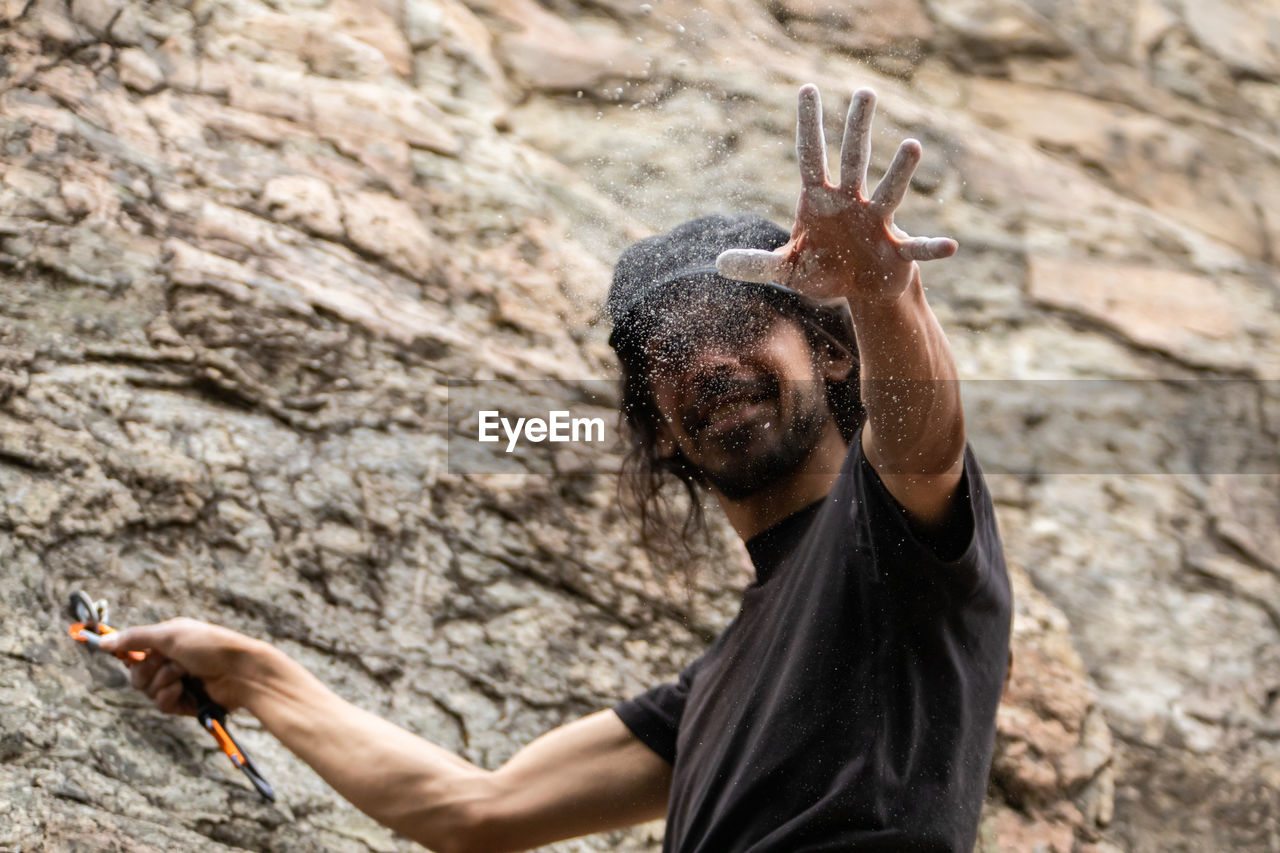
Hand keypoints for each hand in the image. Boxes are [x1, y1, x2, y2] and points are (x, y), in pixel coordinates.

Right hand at [99, 618, 261, 715]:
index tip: (114, 653)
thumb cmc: (210, 646)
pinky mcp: (185, 702)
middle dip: (147, 671)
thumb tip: (103, 642)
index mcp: (169, 641)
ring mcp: (178, 682)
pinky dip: (168, 697)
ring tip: (182, 675)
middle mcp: (171, 661)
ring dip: (161, 682)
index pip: (135, 650)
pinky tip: (182, 689)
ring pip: (147, 691)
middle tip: (166, 663)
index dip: (126, 654)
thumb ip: (135, 638)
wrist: (241, 671)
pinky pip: (161, 704)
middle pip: (136, 674)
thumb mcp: (171, 635)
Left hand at [717, 85, 956, 303]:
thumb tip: (719, 263)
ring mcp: (877, 223)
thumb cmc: (824, 270)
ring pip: (888, 192)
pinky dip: (932, 248)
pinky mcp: (897, 251)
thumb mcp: (787, 269)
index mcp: (821, 201)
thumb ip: (757, 265)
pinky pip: (916, 248)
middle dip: (858, 129)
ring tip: (913, 145)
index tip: (806, 89)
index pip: (810, 157)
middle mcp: (851, 203)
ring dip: (900, 171)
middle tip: (865, 92)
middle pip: (854, 160)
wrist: (860, 290)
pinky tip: (949, 247)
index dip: (808, 126)